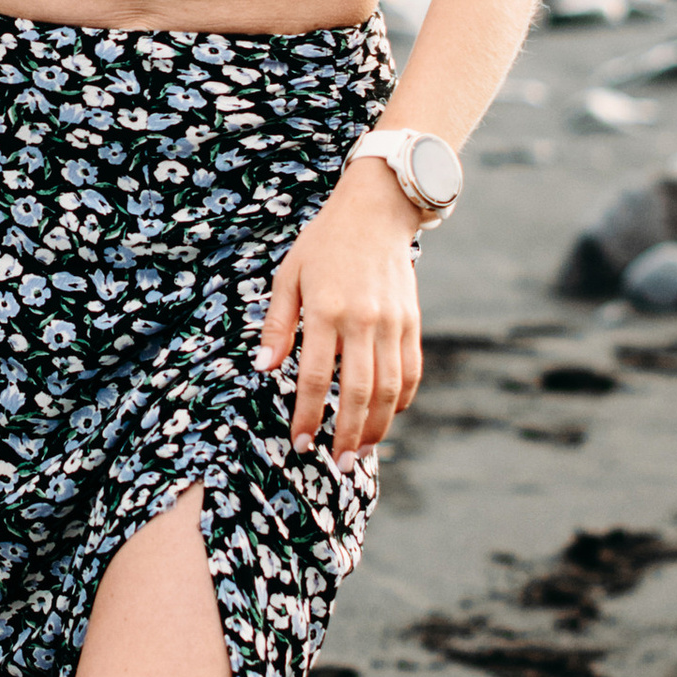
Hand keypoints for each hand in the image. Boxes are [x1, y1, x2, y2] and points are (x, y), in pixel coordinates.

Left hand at [256, 159, 425, 461]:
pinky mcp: (412, 322)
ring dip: (376, 426)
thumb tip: (264, 368)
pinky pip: (410, 371)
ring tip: (361, 452)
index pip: (314, 376)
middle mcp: (363, 320)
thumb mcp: (288, 277)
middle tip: (336, 464)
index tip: (299, 442)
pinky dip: (402, 400)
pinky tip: (386, 419)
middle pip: (356, 392)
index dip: (306, 414)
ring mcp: (392, 323)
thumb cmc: (323, 245)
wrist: (376, 212)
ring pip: (388, 389)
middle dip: (346, 434)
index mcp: (326, 309)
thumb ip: (277, 325)